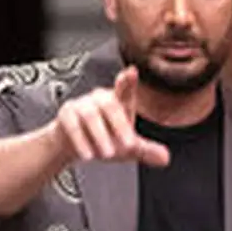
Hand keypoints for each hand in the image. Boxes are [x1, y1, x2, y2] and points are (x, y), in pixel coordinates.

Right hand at [51, 66, 169, 166]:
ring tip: (107, 154)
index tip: (132, 72)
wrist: (72, 144)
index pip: (125, 89)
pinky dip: (81, 141)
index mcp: (119, 102)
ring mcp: (82, 105)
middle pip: (110, 105)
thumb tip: (165, 158)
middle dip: (120, 125)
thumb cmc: (102, 139)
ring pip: (90, 115)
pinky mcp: (66, 115)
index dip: (128, 80)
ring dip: (100, 136)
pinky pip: (72, 125)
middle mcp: (100, 100)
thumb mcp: (127, 148)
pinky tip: (88, 154)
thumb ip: (146, 151)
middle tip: (128, 146)